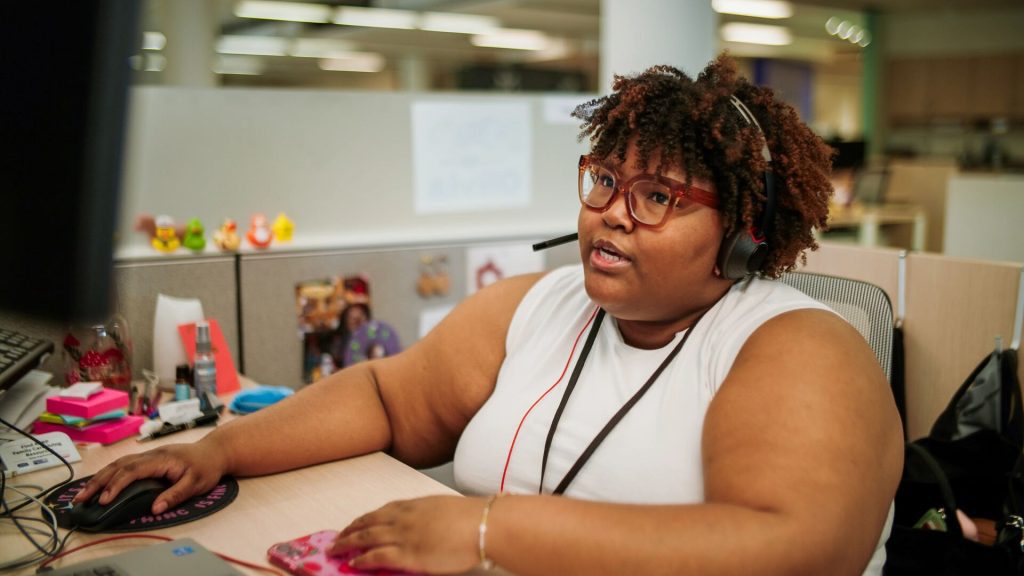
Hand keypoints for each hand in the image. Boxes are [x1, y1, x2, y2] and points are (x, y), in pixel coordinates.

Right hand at [72, 441, 227, 514]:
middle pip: (119, 466)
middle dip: (98, 482)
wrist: (215, 451)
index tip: (103, 500)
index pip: (132, 471)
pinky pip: (124, 464)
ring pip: (118, 464)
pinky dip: (109, 474)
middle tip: (80, 498)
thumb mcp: (196, 483)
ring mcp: (149, 455)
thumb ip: (175, 495)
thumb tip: (155, 508)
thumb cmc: (206, 466)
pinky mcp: (148, 459)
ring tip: (83, 493)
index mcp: (161, 459)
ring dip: (99, 478)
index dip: (116, 485)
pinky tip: (99, 483)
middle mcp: (151, 455)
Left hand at [329, 495, 484, 573]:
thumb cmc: (470, 517)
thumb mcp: (443, 509)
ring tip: (335, 549)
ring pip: (366, 538)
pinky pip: (376, 556)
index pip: (382, 511)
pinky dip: (362, 559)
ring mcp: (403, 535)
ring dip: (347, 543)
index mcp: (414, 505)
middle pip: (368, 522)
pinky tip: (353, 562)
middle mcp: (403, 517)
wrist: (481, 525)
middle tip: (337, 537)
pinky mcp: (407, 554)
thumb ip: (427, 515)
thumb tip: (422, 524)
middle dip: (350, 530)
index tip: (356, 524)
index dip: (365, 519)